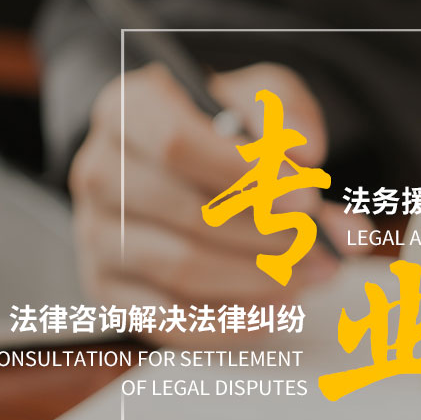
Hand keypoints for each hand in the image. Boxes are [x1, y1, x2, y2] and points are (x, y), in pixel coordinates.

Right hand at [68, 62, 368, 341]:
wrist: (179, 161)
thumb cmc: (220, 128)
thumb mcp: (257, 97)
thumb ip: (285, 111)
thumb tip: (306, 150)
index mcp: (128, 109)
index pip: (176, 144)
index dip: (245, 175)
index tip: (306, 198)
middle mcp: (99, 172)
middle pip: (186, 213)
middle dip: (268, 236)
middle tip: (323, 245)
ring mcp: (97, 234)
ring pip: (180, 269)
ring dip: (259, 279)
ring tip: (314, 273)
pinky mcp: (108, 288)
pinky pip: (168, 320)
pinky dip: (231, 322)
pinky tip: (279, 309)